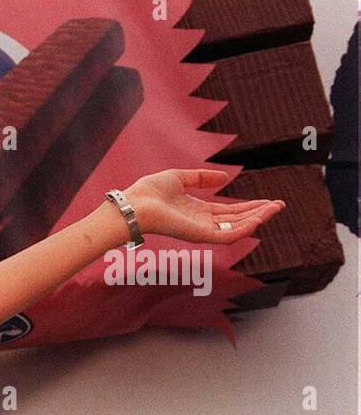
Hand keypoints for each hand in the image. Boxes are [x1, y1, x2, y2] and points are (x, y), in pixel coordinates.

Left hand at [123, 168, 283, 244]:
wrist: (134, 204)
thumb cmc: (149, 192)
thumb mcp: (180, 177)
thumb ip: (201, 178)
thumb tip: (224, 178)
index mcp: (197, 211)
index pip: (229, 212)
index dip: (249, 206)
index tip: (268, 201)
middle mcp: (201, 223)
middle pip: (236, 220)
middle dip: (259, 213)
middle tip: (280, 205)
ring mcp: (200, 231)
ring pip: (235, 229)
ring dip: (257, 219)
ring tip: (275, 209)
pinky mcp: (199, 236)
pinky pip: (226, 236)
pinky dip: (243, 229)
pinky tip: (258, 220)